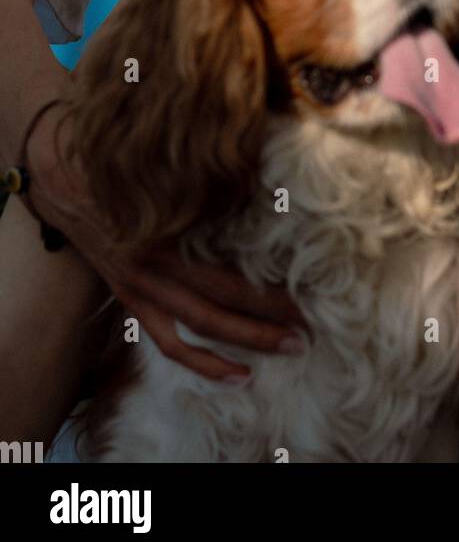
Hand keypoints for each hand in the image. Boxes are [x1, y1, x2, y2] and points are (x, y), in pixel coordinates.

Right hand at [25, 103, 310, 381]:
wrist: (67, 183)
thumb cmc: (126, 167)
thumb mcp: (168, 173)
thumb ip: (209, 187)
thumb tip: (264, 182)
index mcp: (168, 238)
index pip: (228, 275)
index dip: (268, 291)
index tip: (308, 292)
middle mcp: (154, 269)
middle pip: (220, 305)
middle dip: (268, 319)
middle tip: (309, 329)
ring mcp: (141, 289)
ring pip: (199, 328)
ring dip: (246, 341)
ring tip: (288, 348)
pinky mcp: (132, 300)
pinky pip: (168, 343)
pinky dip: (203, 363)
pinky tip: (237, 375)